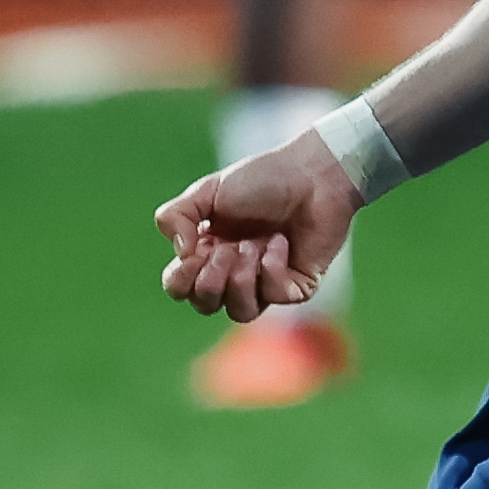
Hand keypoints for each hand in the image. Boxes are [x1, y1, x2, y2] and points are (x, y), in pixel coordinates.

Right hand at [155, 131, 364, 323]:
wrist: (313, 175)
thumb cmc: (262, 179)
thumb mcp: (207, 190)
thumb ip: (175, 217)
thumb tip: (182, 255)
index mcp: (207, 251)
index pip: (180, 288)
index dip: (181, 279)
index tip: (196, 251)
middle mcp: (234, 272)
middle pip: (206, 305)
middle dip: (211, 281)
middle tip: (228, 249)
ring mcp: (265, 282)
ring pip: (241, 313)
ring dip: (241, 280)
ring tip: (252, 246)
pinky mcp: (296, 287)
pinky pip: (274, 296)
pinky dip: (272, 268)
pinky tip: (280, 242)